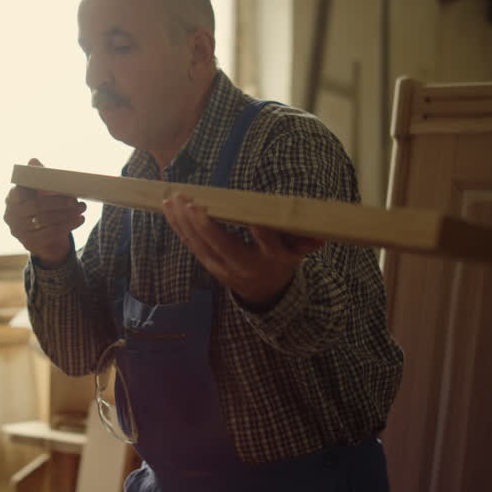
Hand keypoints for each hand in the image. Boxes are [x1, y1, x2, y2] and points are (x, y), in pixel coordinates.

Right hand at [4, 158, 86, 265]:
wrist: (47, 239)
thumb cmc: (44, 208)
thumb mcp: (42, 192)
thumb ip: (39, 177)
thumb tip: (33, 161)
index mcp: (11, 199)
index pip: (17, 192)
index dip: (29, 189)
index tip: (46, 187)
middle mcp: (10, 215)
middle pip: (36, 206)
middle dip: (59, 203)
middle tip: (77, 200)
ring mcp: (18, 231)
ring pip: (45, 221)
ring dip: (67, 214)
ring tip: (82, 208)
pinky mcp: (29, 243)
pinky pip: (50, 234)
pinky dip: (68, 225)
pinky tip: (79, 219)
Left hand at [161, 193, 324, 306]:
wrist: (264, 292)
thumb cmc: (280, 262)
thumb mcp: (297, 254)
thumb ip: (307, 242)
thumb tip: (322, 235)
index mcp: (270, 260)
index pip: (266, 246)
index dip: (261, 234)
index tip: (254, 219)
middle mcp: (243, 266)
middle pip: (222, 246)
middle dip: (204, 225)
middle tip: (190, 202)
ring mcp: (222, 267)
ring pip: (199, 245)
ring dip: (183, 223)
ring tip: (172, 200)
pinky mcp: (208, 264)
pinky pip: (190, 245)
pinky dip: (178, 227)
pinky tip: (168, 209)